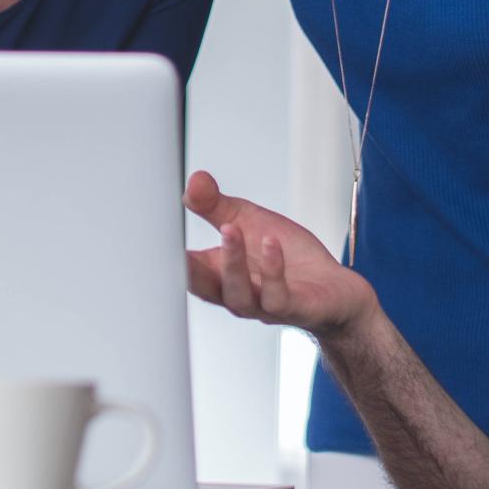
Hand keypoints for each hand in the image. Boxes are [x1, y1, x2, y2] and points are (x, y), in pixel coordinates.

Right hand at [184, 169, 375, 337]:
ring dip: (232, 262)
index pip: (184, 268)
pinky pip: (276, 296)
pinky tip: (270, 243)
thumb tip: (194, 181)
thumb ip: (215, 205)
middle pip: (203, 288)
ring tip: (230, 228)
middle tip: (177, 242)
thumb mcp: (247, 222)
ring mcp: (263, 305)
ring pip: (237, 294)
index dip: (166, 255)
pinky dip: (271, 270)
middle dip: (189, 267)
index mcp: (219, 274)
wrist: (335, 290)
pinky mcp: (293, 308)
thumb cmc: (288, 259)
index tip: (154, 231)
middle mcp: (236, 294)